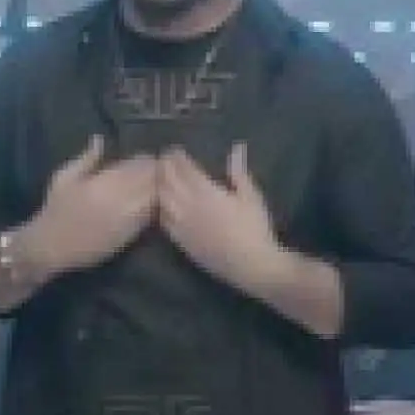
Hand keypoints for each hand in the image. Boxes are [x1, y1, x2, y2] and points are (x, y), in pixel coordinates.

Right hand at [28, 135, 156, 274]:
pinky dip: (153, 206)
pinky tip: (147, 202)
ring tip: (151, 185)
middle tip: (153, 169)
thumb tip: (100, 139)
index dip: (145, 159)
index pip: (138, 166)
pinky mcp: (131, 235)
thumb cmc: (56, 209)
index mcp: (104, 184)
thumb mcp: (64, 177)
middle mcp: (120, 201)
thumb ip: (87, 158)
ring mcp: (128, 219)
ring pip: (155, 198)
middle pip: (151, 181)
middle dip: (154, 173)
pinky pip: (151, 216)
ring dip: (156, 190)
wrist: (52, 247)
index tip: (143, 157)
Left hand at [157, 143, 280, 291]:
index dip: (177, 157)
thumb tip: (237, 149)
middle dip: (164, 167)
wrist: (250, 265)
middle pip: (168, 182)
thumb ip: (239, 173)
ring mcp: (182, 225)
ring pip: (162, 200)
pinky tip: (163, 205)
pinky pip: (164, 221)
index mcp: (206, 192)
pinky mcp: (181, 242)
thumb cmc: (255, 228)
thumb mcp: (252, 197)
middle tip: (163, 159)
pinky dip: (161, 209)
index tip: (174, 149)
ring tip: (160, 178)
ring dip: (159, 186)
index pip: (185, 169)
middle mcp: (189, 206)